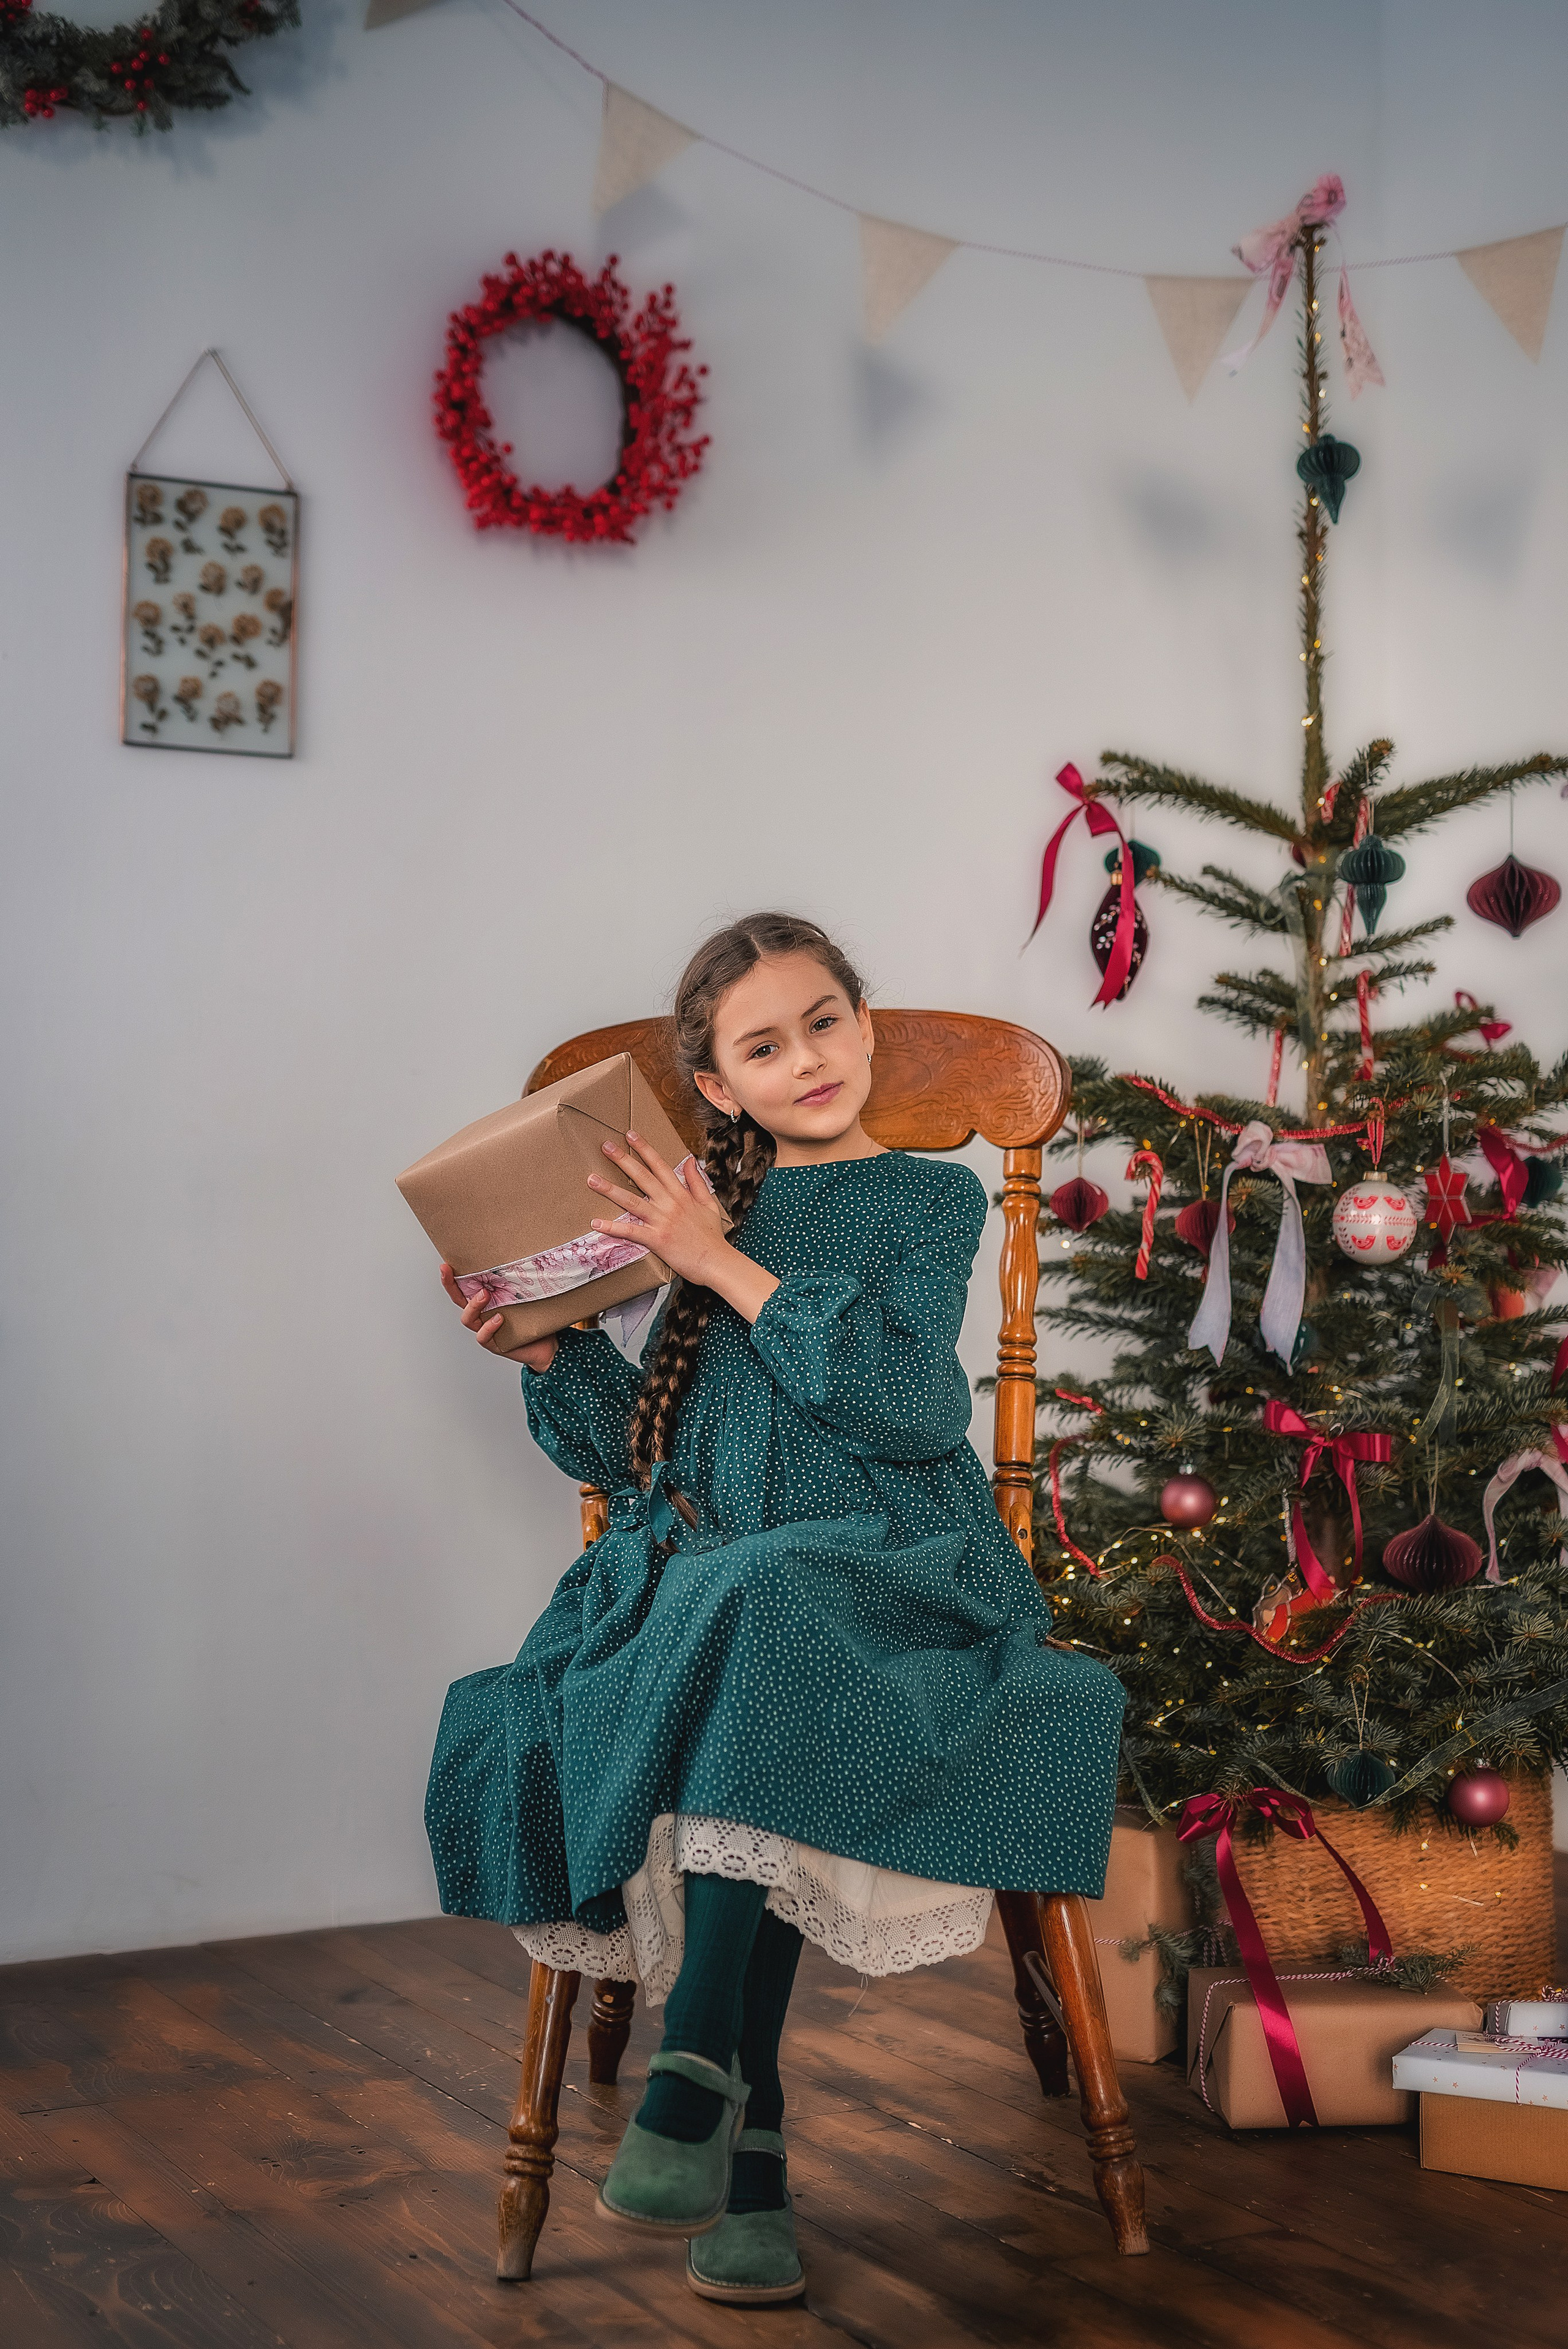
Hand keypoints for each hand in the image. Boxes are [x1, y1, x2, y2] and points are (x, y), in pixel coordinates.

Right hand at [439, 1261, 556, 1370]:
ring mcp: (486, 1330)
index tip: (445, 1265)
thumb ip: (520, 1282)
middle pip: (459, 1301)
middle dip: (451, 1286)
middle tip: (452, 1273)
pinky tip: (499, 1318)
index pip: (464, 1289)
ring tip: (484, 1295)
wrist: (547, 1345)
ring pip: (468, 1319)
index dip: (451, 1279)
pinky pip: (483, 1337)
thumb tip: (525, 1256)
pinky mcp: (494, 1344)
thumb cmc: (535, 1319)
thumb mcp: (528, 1296)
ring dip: (473, 1306)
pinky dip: (489, 1327)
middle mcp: (482, 1315)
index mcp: (487, 1302)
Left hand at [587, 1131, 730, 1288]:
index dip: (644, 1149)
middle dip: (623, 1160)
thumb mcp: (708, 1203)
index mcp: (681, 1194)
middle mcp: (669, 1204)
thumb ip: (697, 1181)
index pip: (660, 1165)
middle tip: (605, 1146)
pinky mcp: (656, 1240)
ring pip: (632, 1201)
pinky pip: (631, 1232)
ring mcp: (661, 1221)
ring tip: (592, 1179)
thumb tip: (691, 1160)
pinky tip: (596, 1223)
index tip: (630, 1135)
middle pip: (643, 1177)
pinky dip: (613, 1228)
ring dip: (610, 1190)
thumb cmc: (712, 1236)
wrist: (716, 1261)